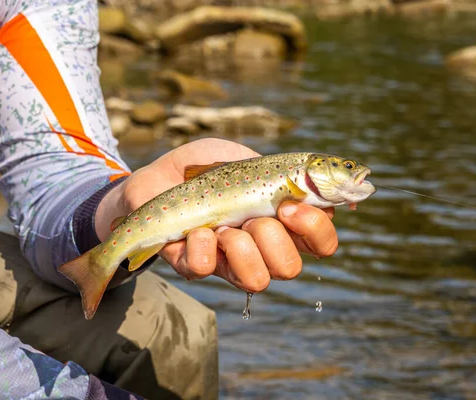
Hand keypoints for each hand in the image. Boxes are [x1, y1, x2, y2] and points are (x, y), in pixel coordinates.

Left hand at [96, 138, 337, 292]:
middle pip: (291, 267)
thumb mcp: (240, 155)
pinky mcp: (196, 266)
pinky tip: (192, 230)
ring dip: (241, 247)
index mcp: (282, 222)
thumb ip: (274, 168)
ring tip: (222, 225)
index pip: (322, 241)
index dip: (316, 228)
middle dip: (272, 237)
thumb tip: (306, 179)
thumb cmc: (203, 167)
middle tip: (251, 214)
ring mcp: (230, 262)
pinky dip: (200, 245)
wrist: (153, 178)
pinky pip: (207, 269)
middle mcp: (262, 248)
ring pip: (258, 280)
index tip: (290, 204)